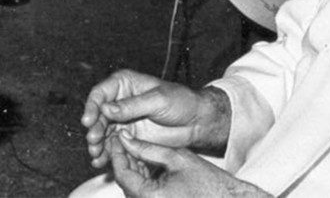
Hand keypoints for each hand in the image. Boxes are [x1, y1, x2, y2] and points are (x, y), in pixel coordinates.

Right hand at [80, 69, 227, 168]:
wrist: (197, 121)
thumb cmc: (181, 102)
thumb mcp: (157, 100)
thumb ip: (131, 105)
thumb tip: (106, 109)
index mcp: (125, 84)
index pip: (100, 93)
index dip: (92, 106)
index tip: (89, 121)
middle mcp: (120, 101)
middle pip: (98, 114)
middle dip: (94, 128)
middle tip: (94, 140)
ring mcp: (123, 120)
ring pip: (102, 131)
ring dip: (97, 143)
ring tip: (96, 154)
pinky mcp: (128, 136)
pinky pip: (113, 144)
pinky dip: (106, 153)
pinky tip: (101, 161)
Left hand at [108, 131, 271, 196]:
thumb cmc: (211, 184)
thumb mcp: (177, 158)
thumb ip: (147, 148)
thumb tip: (126, 138)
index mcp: (150, 197)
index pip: (122, 173)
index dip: (118, 152)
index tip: (119, 137)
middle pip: (126, 181)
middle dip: (124, 159)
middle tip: (126, 140)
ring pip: (133, 188)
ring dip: (133, 169)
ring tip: (137, 148)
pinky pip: (144, 195)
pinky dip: (143, 180)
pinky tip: (148, 164)